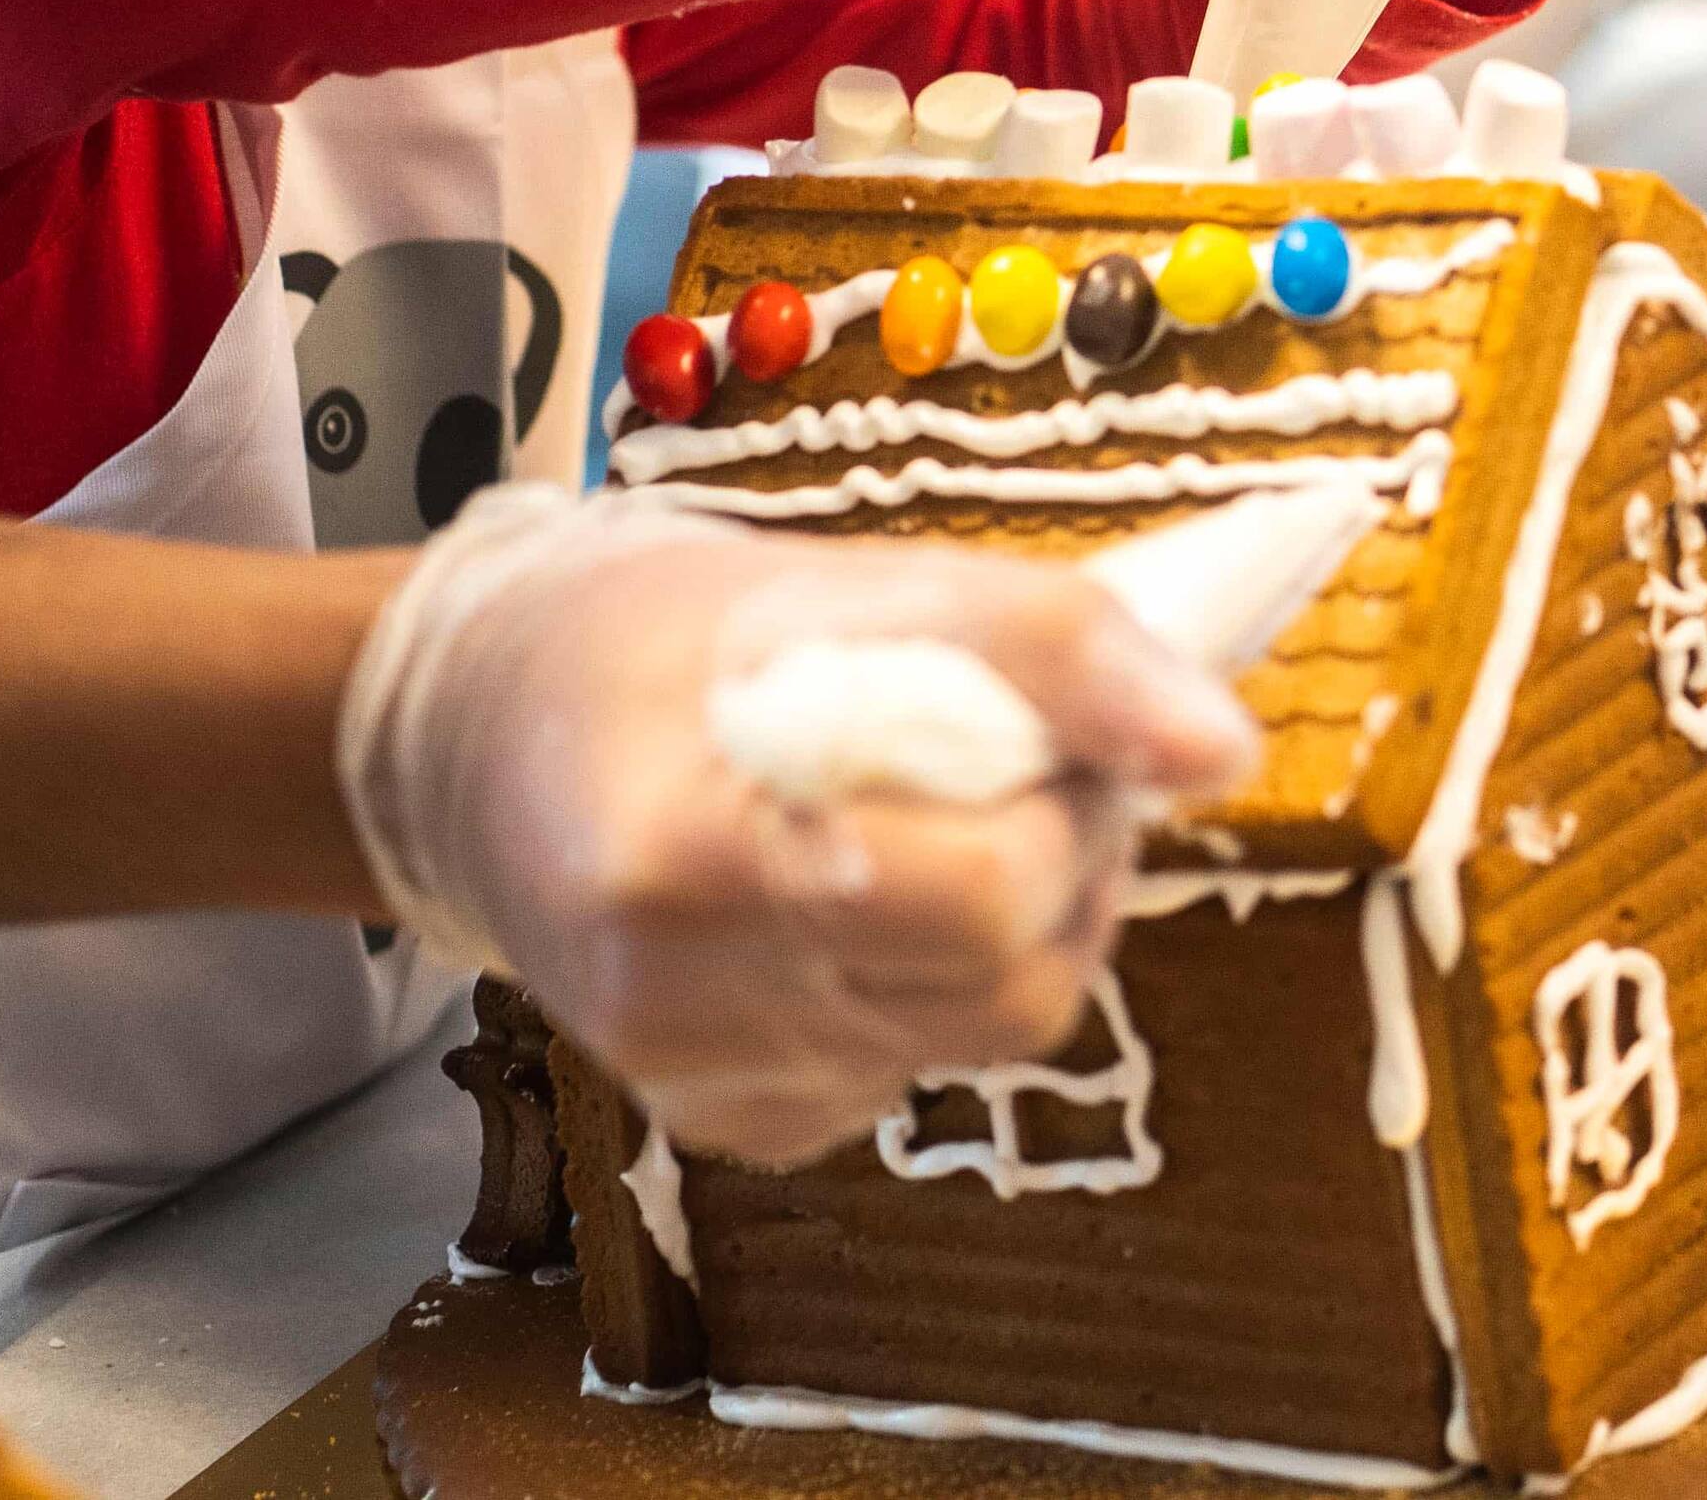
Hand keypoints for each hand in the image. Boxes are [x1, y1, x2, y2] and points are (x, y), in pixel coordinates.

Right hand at [338, 487, 1260, 1168]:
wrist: (480, 742)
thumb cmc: (660, 642)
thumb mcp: (850, 582)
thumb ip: (1052, 646)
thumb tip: (1226, 746)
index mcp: (680, 856)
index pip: (983, 896)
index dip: (1062, 805)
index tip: (1045, 725)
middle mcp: (675, 1006)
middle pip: (1006, 989)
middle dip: (1063, 867)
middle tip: (1029, 768)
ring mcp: (703, 1084)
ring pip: (982, 1037)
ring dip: (1022, 924)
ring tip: (958, 816)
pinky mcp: (737, 1123)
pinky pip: (916, 1067)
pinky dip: (940, 979)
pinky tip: (876, 894)